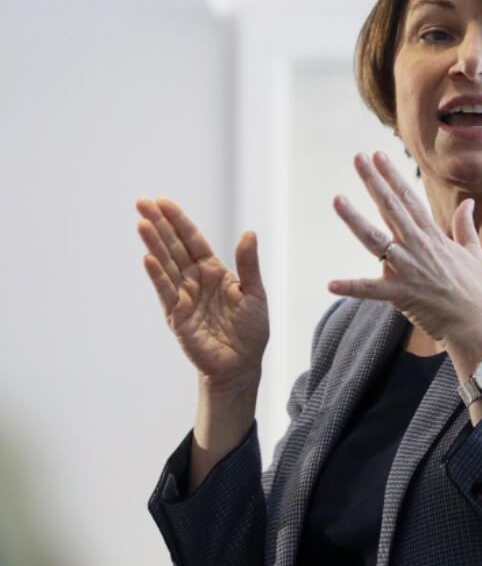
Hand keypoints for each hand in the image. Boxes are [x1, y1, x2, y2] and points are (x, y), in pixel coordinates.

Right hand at [136, 198, 267, 392]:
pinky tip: (148, 258)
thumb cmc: (250, 330)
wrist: (242, 364)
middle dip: (158, 225)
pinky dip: (157, 276)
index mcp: (215, 271)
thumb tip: (249, 233)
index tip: (162, 201)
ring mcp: (184, 297)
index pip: (193, 240)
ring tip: (141, 223)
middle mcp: (195, 280)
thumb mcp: (255, 293)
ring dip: (154, 244)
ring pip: (166, 265)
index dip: (178, 221)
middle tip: (141, 202)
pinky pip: (166, 292)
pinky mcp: (177, 316)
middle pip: (174, 247)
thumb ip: (249, 264)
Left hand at [328, 152, 481, 357]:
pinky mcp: (400, 294)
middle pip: (391, 208)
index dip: (392, 176)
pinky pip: (371, 290)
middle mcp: (418, 247)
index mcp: (432, 236)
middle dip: (373, 182)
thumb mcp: (472, 252)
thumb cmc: (473, 290)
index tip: (378, 156)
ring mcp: (408, 269)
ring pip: (375, 240)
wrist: (475, 323)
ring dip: (354, 220)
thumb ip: (466, 225)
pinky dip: (351, 287)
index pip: (409, 199)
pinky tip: (330, 284)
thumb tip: (469, 202)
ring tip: (337, 199)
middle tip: (358, 158)